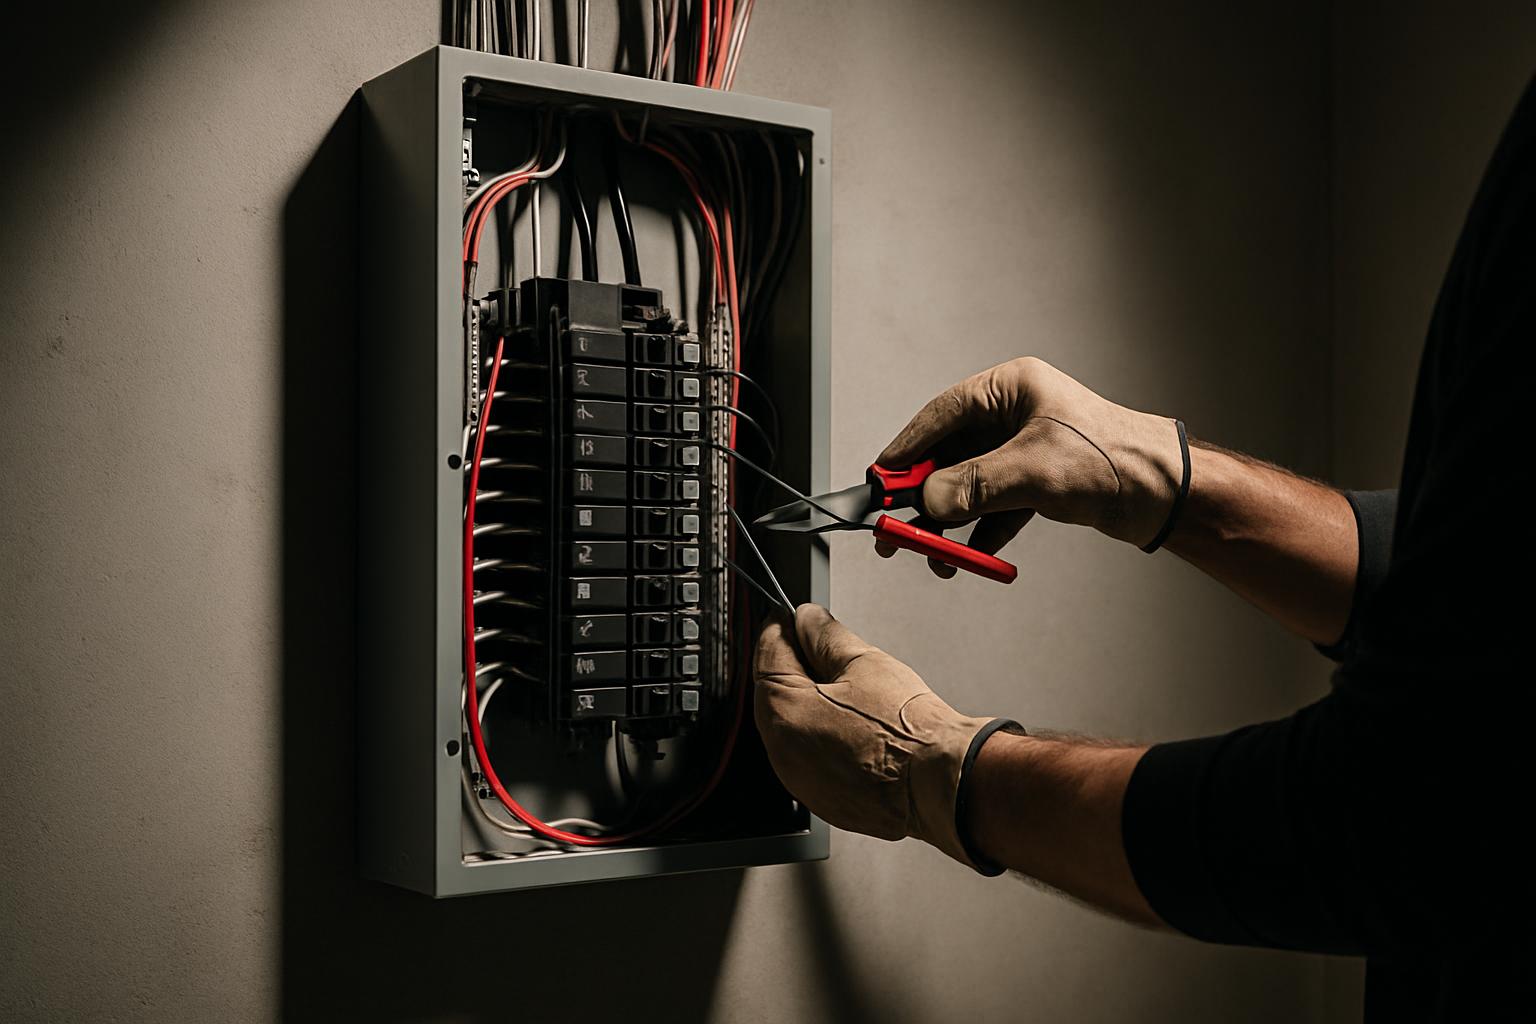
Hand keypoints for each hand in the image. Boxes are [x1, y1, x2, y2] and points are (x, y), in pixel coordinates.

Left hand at [753, 603, 1009, 870]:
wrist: (940, 783)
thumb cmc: (908, 732)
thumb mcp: (864, 663)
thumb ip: (826, 635)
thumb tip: (808, 619)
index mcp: (784, 713)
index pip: (766, 657)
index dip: (778, 630)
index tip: (788, 618)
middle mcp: (782, 752)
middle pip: (773, 694)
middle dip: (791, 666)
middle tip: (816, 644)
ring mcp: (800, 781)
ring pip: (790, 728)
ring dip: (806, 702)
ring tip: (844, 686)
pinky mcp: (822, 799)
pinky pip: (809, 757)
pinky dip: (820, 735)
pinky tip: (849, 722)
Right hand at [876, 357, 1183, 574]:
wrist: (1166, 494)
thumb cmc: (1112, 460)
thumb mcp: (1031, 470)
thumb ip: (973, 484)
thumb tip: (927, 500)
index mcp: (1011, 389)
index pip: (942, 414)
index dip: (907, 448)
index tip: (881, 479)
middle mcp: (1013, 415)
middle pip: (950, 455)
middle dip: (922, 496)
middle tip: (893, 528)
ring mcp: (1024, 450)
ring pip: (968, 486)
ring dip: (948, 522)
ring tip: (930, 555)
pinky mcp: (1037, 483)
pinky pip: (993, 508)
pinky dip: (976, 533)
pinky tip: (964, 558)